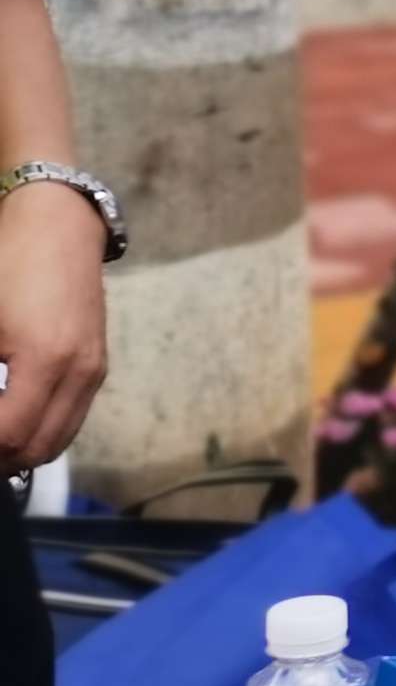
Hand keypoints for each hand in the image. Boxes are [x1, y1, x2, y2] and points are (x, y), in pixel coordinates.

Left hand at [0, 178, 107, 471]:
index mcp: (46, 360)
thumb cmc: (8, 263)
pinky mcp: (96, 364)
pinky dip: (40, 431)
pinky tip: (11, 420)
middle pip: (38, 448)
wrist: (57, 226)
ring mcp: (94, 369)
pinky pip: (70, 417)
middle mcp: (80, 372)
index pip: (9, 435)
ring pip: (58, 439)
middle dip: (0, 458)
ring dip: (20, 451)